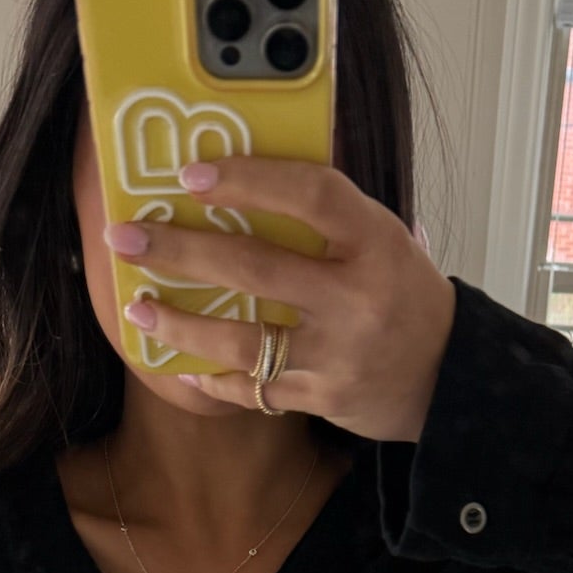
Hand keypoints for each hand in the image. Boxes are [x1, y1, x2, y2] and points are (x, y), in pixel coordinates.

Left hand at [103, 154, 456, 443]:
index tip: (191, 174)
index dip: (248, 180)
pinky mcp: (323, 397)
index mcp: (375, 240)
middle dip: (181, 251)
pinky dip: (215, 379)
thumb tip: (244, 174)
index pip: (310, 194)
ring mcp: (338, 353)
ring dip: (182, 324)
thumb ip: (327, 217)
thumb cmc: (402, 294)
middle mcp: (357, 297)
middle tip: (126, 238)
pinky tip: (181, 366)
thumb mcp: (382, 239)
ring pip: (244, 338)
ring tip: (139, 308)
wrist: (446, 376)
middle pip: (256, 268)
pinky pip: (255, 388)